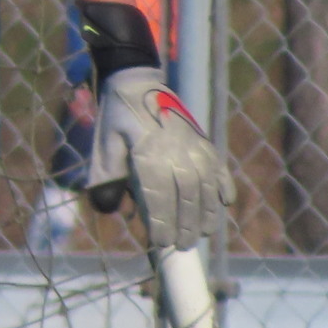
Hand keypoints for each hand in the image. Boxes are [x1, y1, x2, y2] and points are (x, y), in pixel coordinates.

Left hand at [87, 69, 231, 249]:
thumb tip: (109, 210)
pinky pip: (218, 166)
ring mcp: (192, 146)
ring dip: (207, 212)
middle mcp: (175, 152)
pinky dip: (223, 185)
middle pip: (186, 196)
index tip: (161, 244)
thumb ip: (106, 179)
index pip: (159, 197)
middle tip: (184, 246)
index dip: (161, 223)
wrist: (136, 81)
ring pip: (206, 185)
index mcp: (148, 155)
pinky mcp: (202, 140)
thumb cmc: (115, 118)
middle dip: (186, 225)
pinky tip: (225, 203)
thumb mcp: (102, 148)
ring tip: (204, 233)